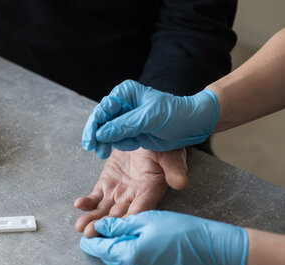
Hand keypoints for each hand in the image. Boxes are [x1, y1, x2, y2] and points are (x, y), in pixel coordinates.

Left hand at [74, 148, 187, 236]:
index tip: (118, 228)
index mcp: (151, 191)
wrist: (144, 132)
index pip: (141, 209)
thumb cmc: (162, 145)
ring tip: (81, 226)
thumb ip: (174, 169)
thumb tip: (182, 183)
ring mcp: (118, 192)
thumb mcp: (170, 154)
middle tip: (91, 233)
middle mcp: (134, 196)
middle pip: (119, 215)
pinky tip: (79, 204)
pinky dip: (87, 202)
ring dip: (92, 219)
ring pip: (104, 210)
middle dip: (105, 226)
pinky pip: (95, 197)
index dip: (129, 219)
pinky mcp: (106, 184)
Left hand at [80, 210, 247, 264]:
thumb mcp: (144, 220)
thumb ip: (117, 226)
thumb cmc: (179, 230)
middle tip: (103, 229)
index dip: (91, 240)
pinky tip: (141, 244)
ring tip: (124, 234)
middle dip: (105, 244)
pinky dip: (133, 257)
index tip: (84, 232)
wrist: (208, 247)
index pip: (100, 249)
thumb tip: (98, 227)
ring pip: (122, 263)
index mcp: (128, 255)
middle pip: (109, 257)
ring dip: (119, 250)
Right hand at [82, 80, 218, 156]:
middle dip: (96, 135)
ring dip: (105, 142)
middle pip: (100, 120)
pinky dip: (116, 145)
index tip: (93, 139)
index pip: (104, 108)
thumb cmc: (174, 114)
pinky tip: (130, 146)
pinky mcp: (129, 131)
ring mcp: (124, 118)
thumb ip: (124, 125)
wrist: (191, 125)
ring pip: (104, 131)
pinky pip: (114, 139)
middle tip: (92, 147)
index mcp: (125, 92)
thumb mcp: (149, 118)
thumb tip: (101, 134)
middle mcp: (122, 103)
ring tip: (106, 151)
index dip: (96, 123)